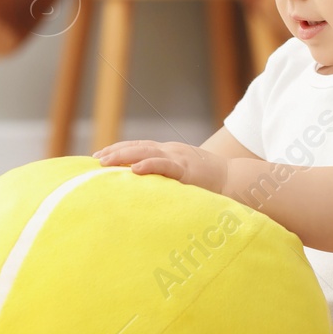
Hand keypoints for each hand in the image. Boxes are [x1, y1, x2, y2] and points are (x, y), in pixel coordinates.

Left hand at [93, 139, 227, 194]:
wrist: (236, 180)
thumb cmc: (211, 182)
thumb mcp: (185, 175)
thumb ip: (167, 176)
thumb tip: (146, 187)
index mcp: (170, 152)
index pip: (140, 146)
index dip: (120, 149)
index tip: (100, 155)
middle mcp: (172, 151)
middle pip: (139, 146)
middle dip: (116, 151)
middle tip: (96, 158)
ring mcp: (179, 158)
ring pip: (147, 151)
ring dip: (124, 156)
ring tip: (106, 162)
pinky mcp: (187, 169)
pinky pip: (165, 166)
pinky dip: (149, 165)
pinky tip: (134, 169)